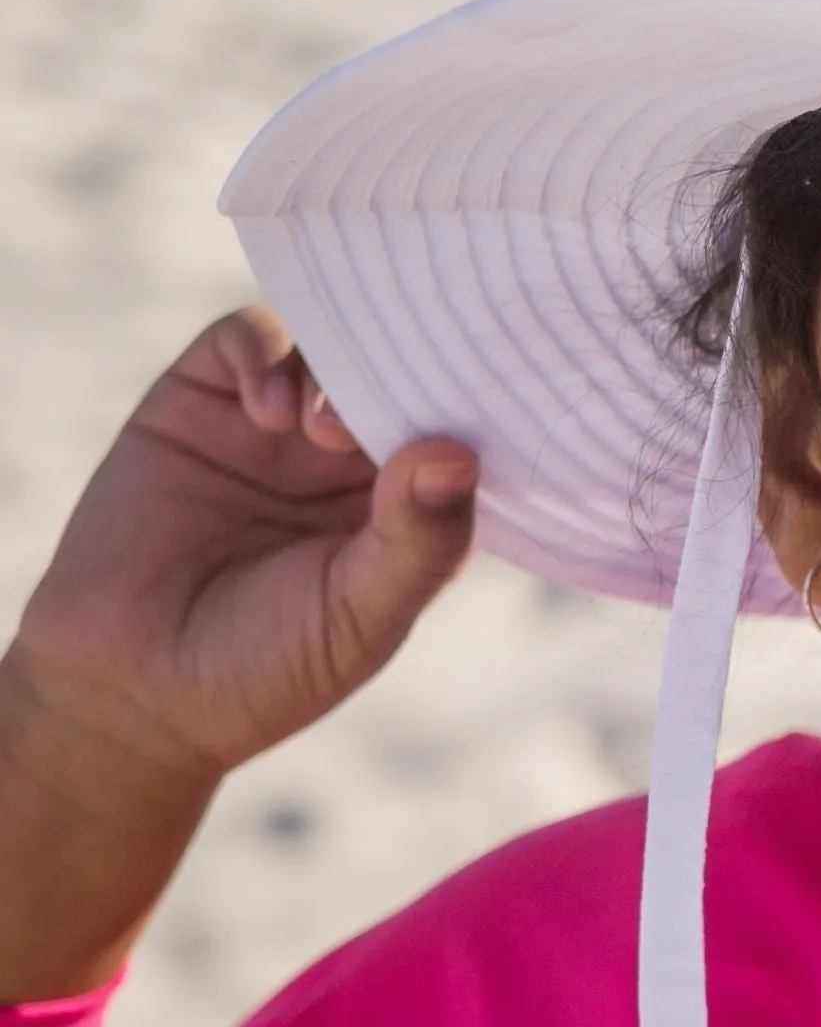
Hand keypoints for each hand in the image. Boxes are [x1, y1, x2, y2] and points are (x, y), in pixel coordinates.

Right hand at [0, 308, 476, 999]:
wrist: (128, 688)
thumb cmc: (265, 667)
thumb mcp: (362, 614)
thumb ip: (419, 540)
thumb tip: (458, 452)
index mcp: (411, 508)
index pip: (465, 430)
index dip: (478, 410)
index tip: (486, 401)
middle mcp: (350, 460)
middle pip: (403, 373)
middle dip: (409, 377)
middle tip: (388, 425)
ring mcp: (275, 428)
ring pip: (332, 344)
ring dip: (343, 367)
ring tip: (324, 430)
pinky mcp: (199, 404)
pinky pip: (246, 337)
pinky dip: (266, 352)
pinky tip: (268, 412)